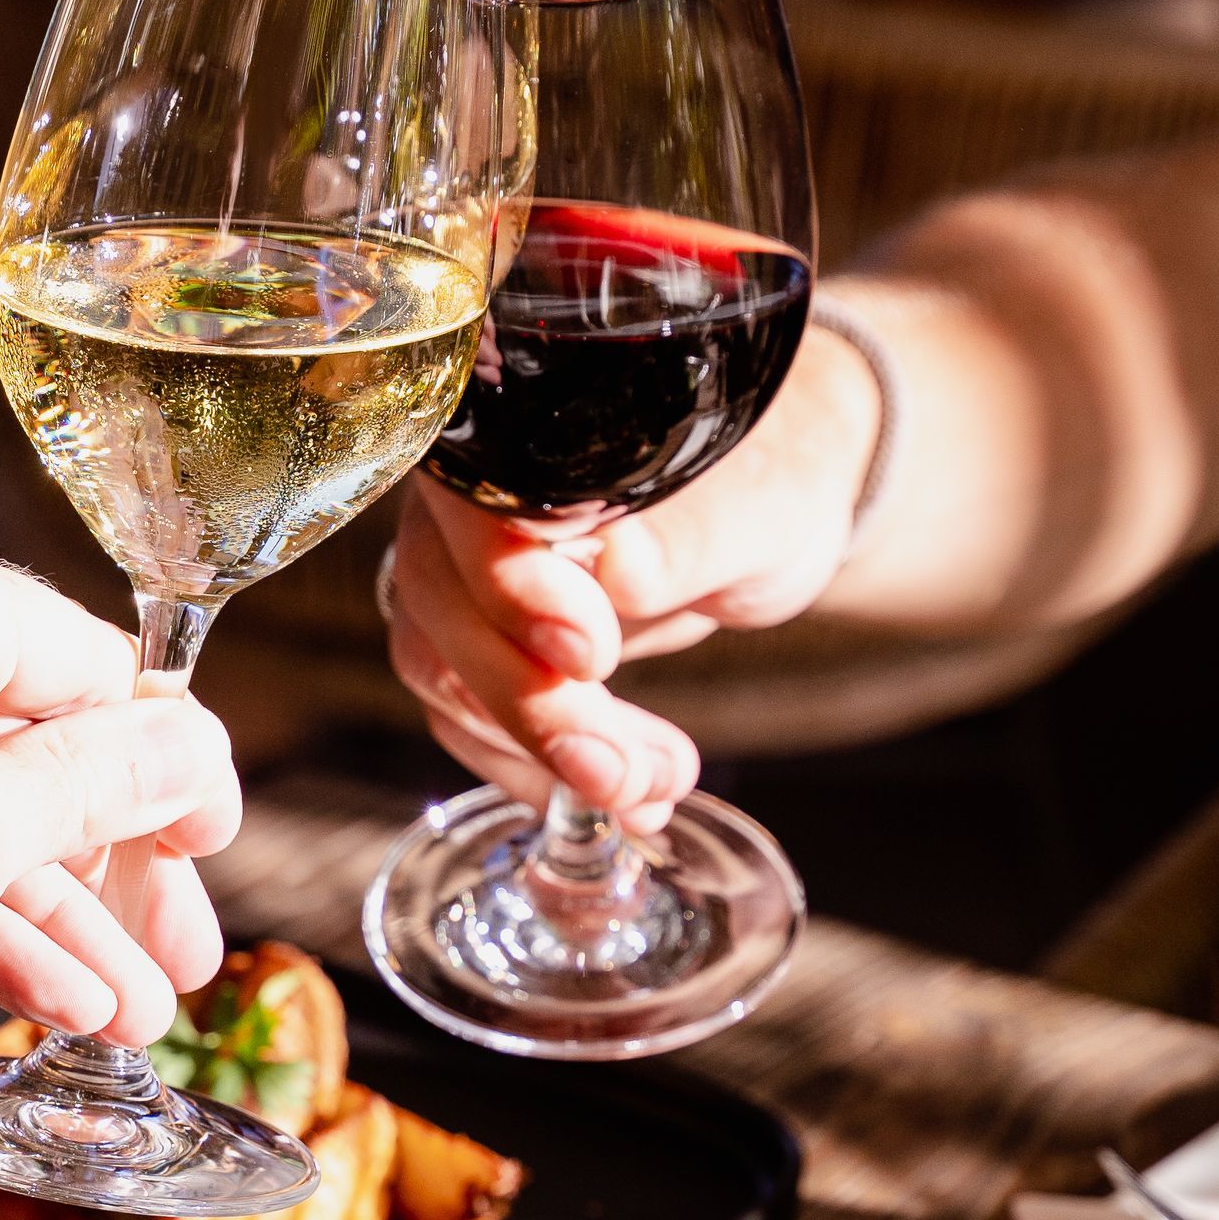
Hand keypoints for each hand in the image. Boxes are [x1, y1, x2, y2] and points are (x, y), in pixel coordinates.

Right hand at [386, 323, 881, 820]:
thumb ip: (693, 532)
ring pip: (444, 669)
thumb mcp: (763, 501)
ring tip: (648, 788)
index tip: (591, 653)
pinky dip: (532, 769)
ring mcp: (462, 565)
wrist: (773, 495)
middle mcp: (467, 489)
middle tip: (622, 770)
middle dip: (532, 703)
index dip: (513, 587)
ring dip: (537, 750)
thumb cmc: (775, 470)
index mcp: (521, 422)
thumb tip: (622, 567)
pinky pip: (467, 713)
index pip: (471, 507)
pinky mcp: (482, 635)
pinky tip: (615, 797)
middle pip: (444, 602)